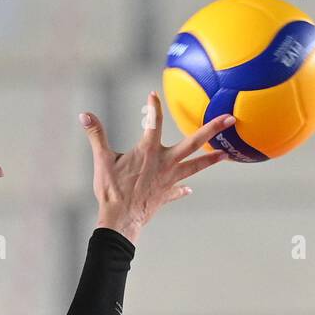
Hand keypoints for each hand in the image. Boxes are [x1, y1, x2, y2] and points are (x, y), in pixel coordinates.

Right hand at [80, 92, 234, 242]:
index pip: (154, 122)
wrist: (120, 220)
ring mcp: (170, 179)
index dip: (153, 107)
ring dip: (211, 159)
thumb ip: (96, 135)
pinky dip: (183, 188)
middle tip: (230, 119)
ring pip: (196, 166)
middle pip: (194, 142)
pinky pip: (179, 189)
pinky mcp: (167, 194)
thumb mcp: (102, 160)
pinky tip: (188, 189)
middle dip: (212, 129)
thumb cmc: (111, 190)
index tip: (153, 94)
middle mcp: (165, 162)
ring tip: (226, 154)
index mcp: (149, 151)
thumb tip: (84, 115)